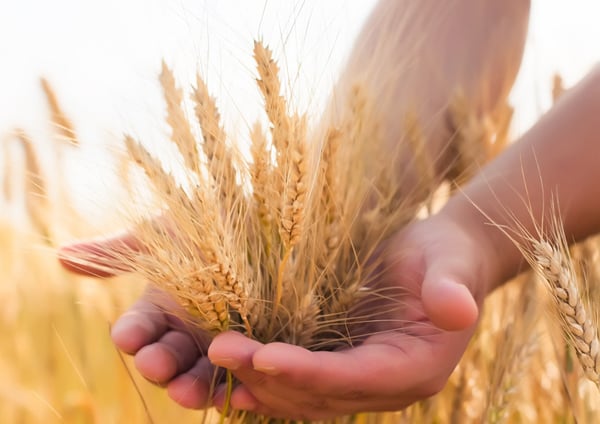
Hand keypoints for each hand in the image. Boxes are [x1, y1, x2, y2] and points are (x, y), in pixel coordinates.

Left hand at [58, 210, 492, 418]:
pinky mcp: (344, 364)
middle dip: (270, 378)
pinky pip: (302, 383)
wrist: (440, 259)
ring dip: (260, 383)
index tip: (264, 357)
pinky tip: (232, 371)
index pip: (355, 379)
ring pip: (306, 397)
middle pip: (322, 395)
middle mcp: (386, 384)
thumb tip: (457, 310)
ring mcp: (363, 379)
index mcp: (414, 367)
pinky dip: (268, 380)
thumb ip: (451, 289)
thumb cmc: (445, 256)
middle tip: (223, 350)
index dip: (310, 373)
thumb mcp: (451, 264)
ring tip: (216, 362)